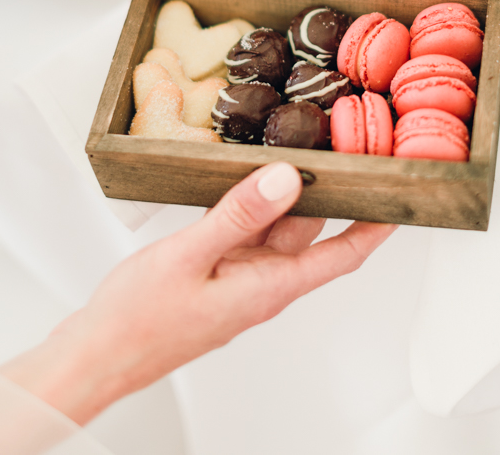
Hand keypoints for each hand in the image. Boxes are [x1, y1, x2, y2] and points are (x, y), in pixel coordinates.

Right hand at [0, 164, 394, 424]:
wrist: (97, 354)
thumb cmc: (139, 321)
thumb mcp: (190, 257)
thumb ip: (238, 215)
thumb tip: (286, 179)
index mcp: (269, 285)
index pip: (342, 254)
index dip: (377, 227)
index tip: (402, 197)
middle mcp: (261, 279)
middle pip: (310, 229)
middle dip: (331, 191)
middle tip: (346, 146)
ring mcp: (238, 274)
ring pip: (275, 224)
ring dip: (288, 191)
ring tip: (298, 146)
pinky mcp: (216, 268)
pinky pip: (245, 228)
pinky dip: (251, 200)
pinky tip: (244, 175)